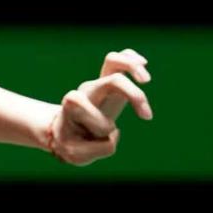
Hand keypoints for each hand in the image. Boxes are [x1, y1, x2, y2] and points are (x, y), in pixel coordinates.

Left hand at [48, 49, 152, 166]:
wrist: (65, 132)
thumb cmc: (72, 143)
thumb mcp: (76, 154)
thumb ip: (99, 148)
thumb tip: (116, 131)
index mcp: (73, 106)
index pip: (80, 103)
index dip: (98, 122)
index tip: (109, 136)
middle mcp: (87, 91)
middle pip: (110, 81)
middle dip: (133, 95)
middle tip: (147, 116)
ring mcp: (98, 83)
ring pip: (112, 60)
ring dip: (133, 67)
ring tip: (145, 80)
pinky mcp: (109, 81)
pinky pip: (118, 60)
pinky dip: (131, 58)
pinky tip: (143, 64)